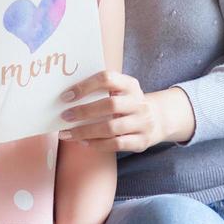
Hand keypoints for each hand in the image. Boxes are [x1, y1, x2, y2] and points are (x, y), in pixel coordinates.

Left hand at [58, 72, 194, 151]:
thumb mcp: (120, 91)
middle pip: (110, 105)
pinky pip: (117, 144)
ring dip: (86, 131)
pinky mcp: (142, 141)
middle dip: (84, 111)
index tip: (66, 96)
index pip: (107, 78)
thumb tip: (66, 98)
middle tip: (64, 116)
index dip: (85, 86)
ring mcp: (143, 123)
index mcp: (130, 85)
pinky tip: (83, 142)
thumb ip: (99, 91)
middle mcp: (139, 102)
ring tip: (67, 133)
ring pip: (112, 127)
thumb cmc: (127, 103)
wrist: (158, 119)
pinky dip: (97, 144)